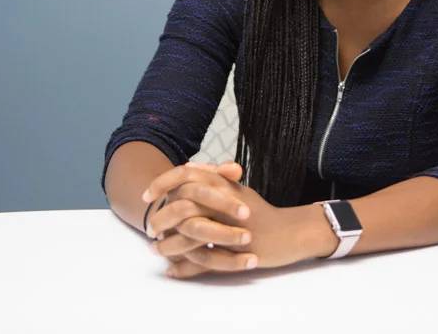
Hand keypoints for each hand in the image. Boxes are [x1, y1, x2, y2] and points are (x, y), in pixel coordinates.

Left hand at [145, 162, 330, 277]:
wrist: (290, 233)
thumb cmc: (261, 213)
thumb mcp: (237, 191)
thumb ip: (213, 179)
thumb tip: (187, 167)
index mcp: (224, 186)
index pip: (187, 176)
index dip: (163, 183)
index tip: (147, 194)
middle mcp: (225, 204)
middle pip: (183, 205)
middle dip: (162, 218)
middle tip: (150, 228)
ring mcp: (230, 228)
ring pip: (190, 234)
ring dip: (169, 244)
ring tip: (156, 250)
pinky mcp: (235, 252)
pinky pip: (203, 261)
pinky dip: (185, 267)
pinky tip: (172, 270)